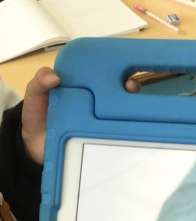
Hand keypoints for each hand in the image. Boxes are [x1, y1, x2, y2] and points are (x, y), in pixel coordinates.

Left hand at [21, 68, 139, 164]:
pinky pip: (114, 137)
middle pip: (120, 96)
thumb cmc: (38, 117)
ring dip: (130, 112)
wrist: (34, 147)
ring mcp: (100, 125)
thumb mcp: (35, 94)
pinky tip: (128, 131)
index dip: (118, 73)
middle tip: (132, 87)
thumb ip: (40, 82)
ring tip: (133, 108)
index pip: (105, 79)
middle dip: (131, 90)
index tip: (125, 71)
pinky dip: (121, 134)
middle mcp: (97, 106)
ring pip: (120, 117)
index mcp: (85, 91)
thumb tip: (55, 77)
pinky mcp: (99, 141)